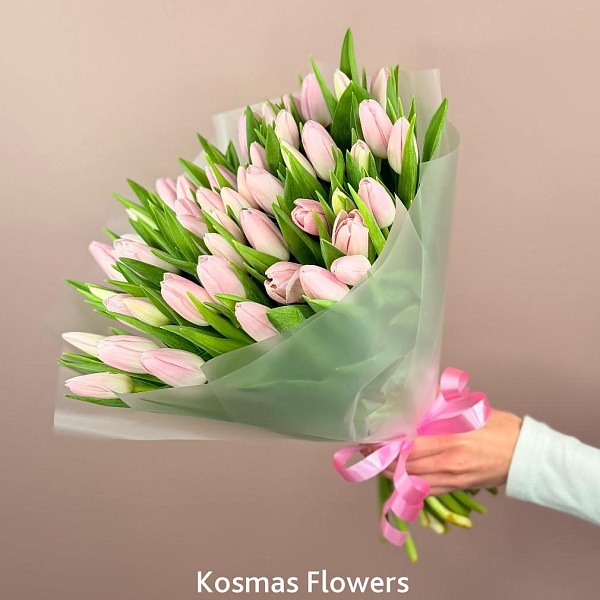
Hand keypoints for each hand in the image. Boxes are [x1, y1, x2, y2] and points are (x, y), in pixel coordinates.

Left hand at [378, 409, 522, 494]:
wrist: (527, 456)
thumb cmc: (500, 428)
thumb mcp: (471, 408)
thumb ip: (443, 402)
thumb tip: (419, 393)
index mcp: (450, 439)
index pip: (409, 445)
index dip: (387, 444)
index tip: (372, 438)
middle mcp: (448, 462)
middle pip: (405, 465)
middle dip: (383, 458)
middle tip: (367, 449)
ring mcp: (452, 478)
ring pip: (412, 480)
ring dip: (391, 472)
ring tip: (376, 462)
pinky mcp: (457, 487)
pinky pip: (425, 490)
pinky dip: (408, 484)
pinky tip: (397, 476)